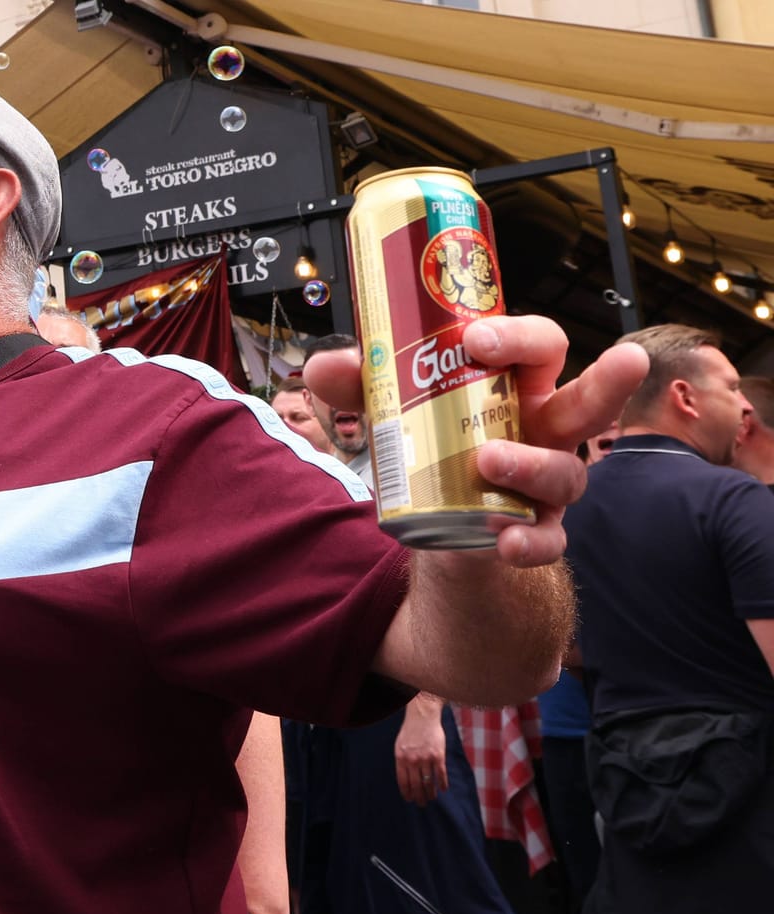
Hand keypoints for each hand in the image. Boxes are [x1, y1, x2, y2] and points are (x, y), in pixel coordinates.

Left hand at [303, 316, 647, 566]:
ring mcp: (545, 482)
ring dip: (534, 465)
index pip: (540, 347)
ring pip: (566, 472)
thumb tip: (326, 364)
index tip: (476, 338)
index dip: (518, 336)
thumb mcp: (390, 411)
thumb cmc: (428, 444)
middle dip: (609, 381)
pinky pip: (547, 539)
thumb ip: (361, 385)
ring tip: (491, 461)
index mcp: (518, 388)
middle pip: (588, 401)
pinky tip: (506, 542)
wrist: (434, 523)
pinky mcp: (533, 529)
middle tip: (622, 358)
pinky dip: (531, 541)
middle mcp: (545, 430)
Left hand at [394, 694, 448, 806]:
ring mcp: (426, 759)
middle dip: (418, 796)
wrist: (422, 717)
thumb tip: (405, 778)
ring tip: (431, 798)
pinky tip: (443, 789)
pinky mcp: (438, 756)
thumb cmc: (410, 732)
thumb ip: (402, 761)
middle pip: (416, 785)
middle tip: (421, 804)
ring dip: (430, 793)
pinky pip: (441, 774)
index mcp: (400, 758)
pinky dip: (442, 784)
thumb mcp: (400, 746)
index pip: (403, 781)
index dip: (406, 793)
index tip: (409, 800)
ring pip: (429, 782)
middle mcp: (412, 760)